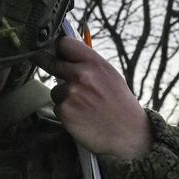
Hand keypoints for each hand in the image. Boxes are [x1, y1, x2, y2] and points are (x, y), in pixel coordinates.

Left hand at [32, 34, 151, 159]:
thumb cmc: (120, 106)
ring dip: (64, 97)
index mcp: (95, 63)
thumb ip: (90, 65)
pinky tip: (81, 118)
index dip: (60, 50)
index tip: (57, 54)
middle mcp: (81, 74)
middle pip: (51, 63)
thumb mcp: (111, 77)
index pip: (65, 44)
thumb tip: (69, 56)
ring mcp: (71, 93)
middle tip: (53, 72)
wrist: (128, 134)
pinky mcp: (64, 110)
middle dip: (50, 67)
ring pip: (55, 90)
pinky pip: (57, 107)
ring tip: (83, 107)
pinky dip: (66, 113)